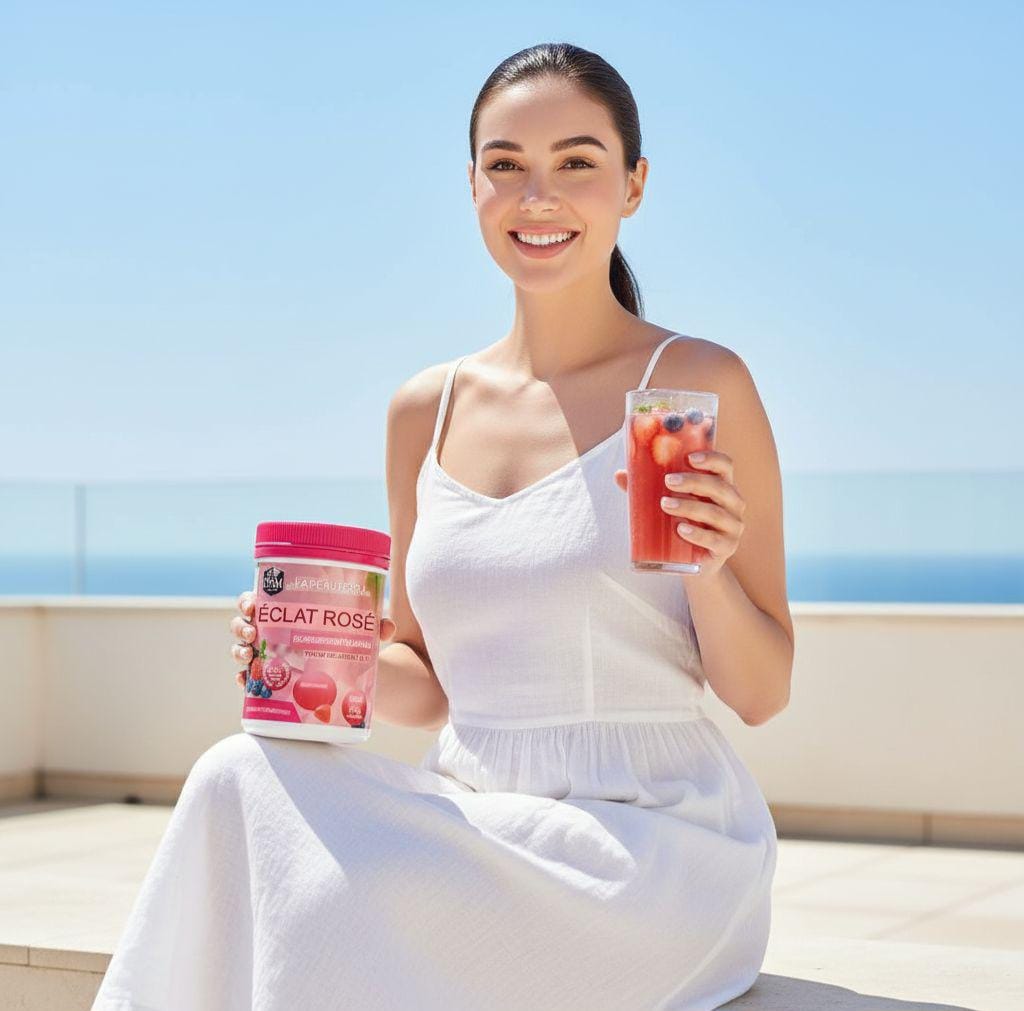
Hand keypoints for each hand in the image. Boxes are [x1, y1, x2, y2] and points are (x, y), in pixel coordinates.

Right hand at [230, 590, 398, 687]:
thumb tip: (387, 626)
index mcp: (287, 612)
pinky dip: (244, 680)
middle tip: (253, 631)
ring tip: (249, 655)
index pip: (259, 599)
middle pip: (244, 623)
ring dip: (239, 651)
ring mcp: (268, 656)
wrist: (352, 676)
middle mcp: (273, 632)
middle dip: (241, 625)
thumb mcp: (360, 633)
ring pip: (242, 649)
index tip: (252, 604)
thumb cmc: (348, 642)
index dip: (248, 600)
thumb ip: (373, 627)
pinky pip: (250, 680)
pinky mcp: (271, 681)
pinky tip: (246, 682)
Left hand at [614, 450, 745, 578]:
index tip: (690, 458)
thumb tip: (620, 475)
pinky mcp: (727, 548)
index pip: (725, 465)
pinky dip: (698, 534)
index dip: (712, 458)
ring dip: (690, 507)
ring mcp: (733, 527)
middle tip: (668, 481)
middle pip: (720, 487)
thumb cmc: (682, 524)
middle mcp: (733, 504)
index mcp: (722, 486)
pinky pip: (715, 540)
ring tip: (665, 505)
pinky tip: (681, 530)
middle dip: (694, 481)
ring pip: (715, 513)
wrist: (693, 563)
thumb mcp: (668, 504)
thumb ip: (647, 489)